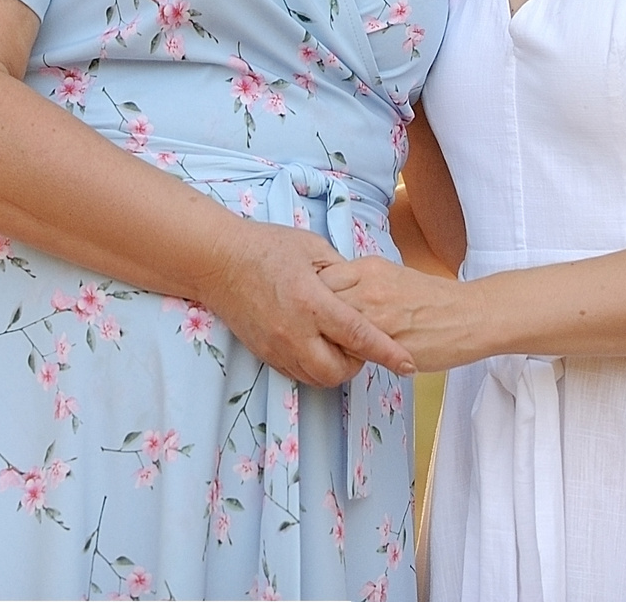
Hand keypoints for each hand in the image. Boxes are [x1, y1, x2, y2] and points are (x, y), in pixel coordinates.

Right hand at [197, 222, 414, 385]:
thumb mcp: (312, 247)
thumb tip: (361, 288)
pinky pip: (297, 374)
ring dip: (336, 369)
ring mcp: (277, 346)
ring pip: (317, 378)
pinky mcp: (264, 353)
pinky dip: (313, 368)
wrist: (217, 260)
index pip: (359, 336)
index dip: (387, 353)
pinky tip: (316, 347)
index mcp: (312, 301)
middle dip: (358, 365)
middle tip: (361, 346)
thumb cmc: (266, 247)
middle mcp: (295, 331)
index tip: (408, 364)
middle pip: (339, 371)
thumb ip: (341, 271)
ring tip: (338, 346)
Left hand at [319, 255, 483, 372]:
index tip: (311, 305)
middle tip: (313, 328)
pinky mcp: (387, 343)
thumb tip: (331, 291)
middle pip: (320, 301)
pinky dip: (346, 355)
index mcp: (369, 268)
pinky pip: (352, 351)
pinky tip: (352, 356)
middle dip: (313, 316)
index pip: (321, 277)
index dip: (312, 293)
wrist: (470, 316)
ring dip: (327, 338)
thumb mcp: (391, 276)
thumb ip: (360, 282)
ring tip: (330, 345)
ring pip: (332, 328)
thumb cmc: (432, 299)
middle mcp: (369, 288)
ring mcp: (377, 316)